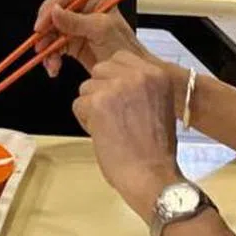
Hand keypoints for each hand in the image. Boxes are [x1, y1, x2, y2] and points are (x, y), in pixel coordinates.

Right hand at [33, 0, 154, 76]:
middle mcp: (84, 10)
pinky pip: (55, 47)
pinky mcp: (73, 44)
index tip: (40, 26)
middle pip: (54, 14)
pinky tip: (53, 68)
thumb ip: (76, 21)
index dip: (49, 9)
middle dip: (45, 32)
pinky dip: (51, 58)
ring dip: (47, 49)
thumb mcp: (100, 31)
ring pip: (52, 33)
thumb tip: (54, 11)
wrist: (130, 77)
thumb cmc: (125, 50)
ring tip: (50, 64)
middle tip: (39, 46)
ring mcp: (77, 27)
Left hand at [73, 51, 181, 218]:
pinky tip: (103, 135)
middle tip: (114, 116)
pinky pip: (78, 105)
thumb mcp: (157, 104)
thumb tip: (114, 80)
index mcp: (156, 73)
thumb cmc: (155, 149)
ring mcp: (116, 87)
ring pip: (86, 87)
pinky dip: (85, 121)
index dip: (113, 78)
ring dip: (92, 107)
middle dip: (101, 91)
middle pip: (99, 70)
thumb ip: (138, 87)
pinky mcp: (98, 102)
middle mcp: (137, 75)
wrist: (153, 176)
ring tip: (111, 129)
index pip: (119, 58)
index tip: (119, 98)